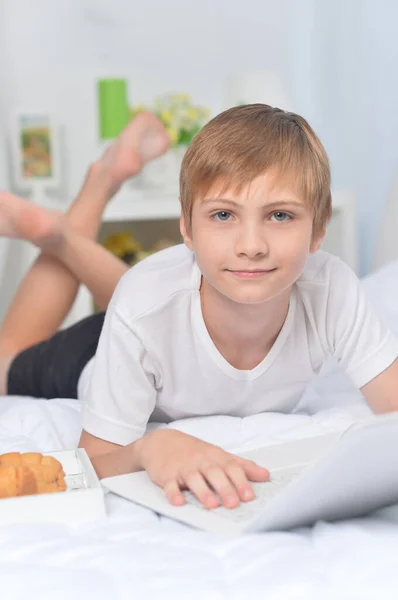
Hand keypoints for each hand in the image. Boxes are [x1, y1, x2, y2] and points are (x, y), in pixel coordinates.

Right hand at [137, 429, 268, 508]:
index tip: (249, 496)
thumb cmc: (195, 452)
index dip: (241, 481)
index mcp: (215, 456)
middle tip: (234, 504)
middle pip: (214, 473)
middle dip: (225, 488)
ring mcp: (183, 468)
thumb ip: (242, 465)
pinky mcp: (166, 475)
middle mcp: (200, 461)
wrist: (161, 442)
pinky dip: (173, 493)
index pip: (231, 467)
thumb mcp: (218, 455)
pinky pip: (169, 485)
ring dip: (203, 492)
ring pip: (194, 479)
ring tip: (212, 505)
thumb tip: (266, 475)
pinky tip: (179, 502)